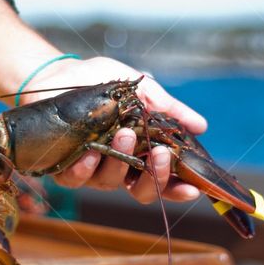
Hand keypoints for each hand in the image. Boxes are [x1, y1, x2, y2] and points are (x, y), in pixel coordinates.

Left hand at [17, 56, 206, 203]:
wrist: (61, 73)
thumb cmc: (103, 84)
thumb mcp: (143, 91)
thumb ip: (170, 109)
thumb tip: (202, 126)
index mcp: (141, 153)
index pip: (164, 180)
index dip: (178, 189)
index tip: (192, 188)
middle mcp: (119, 167)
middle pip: (142, 192)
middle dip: (154, 176)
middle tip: (159, 152)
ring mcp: (92, 170)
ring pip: (109, 183)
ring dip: (119, 163)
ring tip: (124, 133)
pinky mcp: (64, 166)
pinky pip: (75, 179)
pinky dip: (84, 167)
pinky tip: (90, 149)